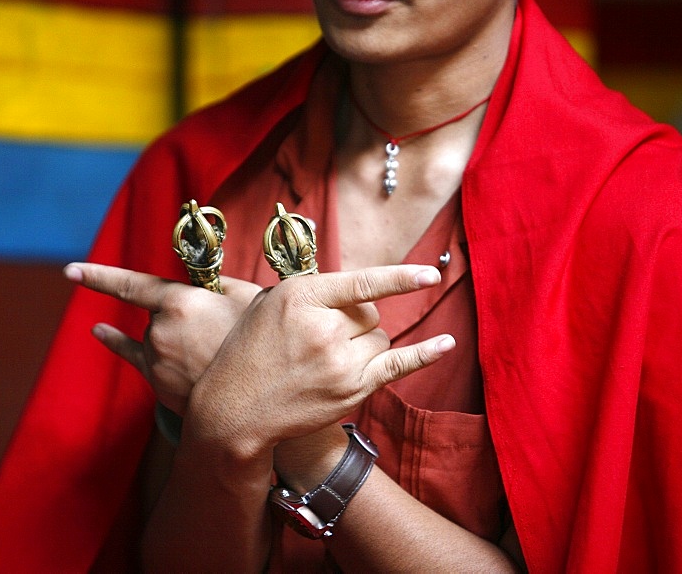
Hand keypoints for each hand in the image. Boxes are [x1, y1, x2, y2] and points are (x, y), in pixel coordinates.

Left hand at [64, 262, 261, 413]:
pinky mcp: (158, 384)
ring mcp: (156, 360)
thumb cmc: (258, 341)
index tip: (70, 271)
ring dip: (173, 334)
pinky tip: (99, 331)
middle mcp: (160, 330)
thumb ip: (218, 282)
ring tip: (209, 348)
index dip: (98, 276)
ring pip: (153, 334)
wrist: (260, 399)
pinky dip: (117, 342)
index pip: (130, 284)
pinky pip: (133, 356)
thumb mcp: (248, 298)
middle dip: (178, 313)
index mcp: (181, 303)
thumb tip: (203, 277)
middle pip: (156, 311)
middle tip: (217, 328)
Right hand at [187, 264, 454, 455]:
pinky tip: (447, 344)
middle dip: (355, 320)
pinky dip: (425, 354)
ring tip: (326, 358)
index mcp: (301, 296)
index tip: (431, 273)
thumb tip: (359, 287)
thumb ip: (313, 291)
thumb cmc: (249, 350)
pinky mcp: (351, 391)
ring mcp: (340, 363)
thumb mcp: (269, 304)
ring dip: (364, 343)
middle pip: (371, 312)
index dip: (400, 278)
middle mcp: (324, 328)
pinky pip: (398, 364)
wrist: (234, 409)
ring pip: (381, 338)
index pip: (362, 282)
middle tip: (321, 337)